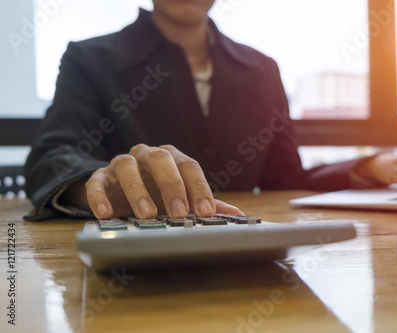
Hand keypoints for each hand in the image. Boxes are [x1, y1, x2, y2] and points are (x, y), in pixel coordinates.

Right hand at [65, 144, 242, 218]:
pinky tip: (105, 214)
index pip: (189, 167)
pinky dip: (99, 196)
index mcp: (172, 159)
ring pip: (128, 167)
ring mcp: (122, 164)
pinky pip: (96, 182)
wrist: (117, 193)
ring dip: (138, 190)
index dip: (199, 188)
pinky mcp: (99, 176)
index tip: (207, 212)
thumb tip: (238, 214)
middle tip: (179, 213)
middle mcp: (148, 156)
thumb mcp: (181, 199)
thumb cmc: (156, 194)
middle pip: (162, 160)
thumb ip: (206, 204)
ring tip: (146, 215)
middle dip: (172, 186)